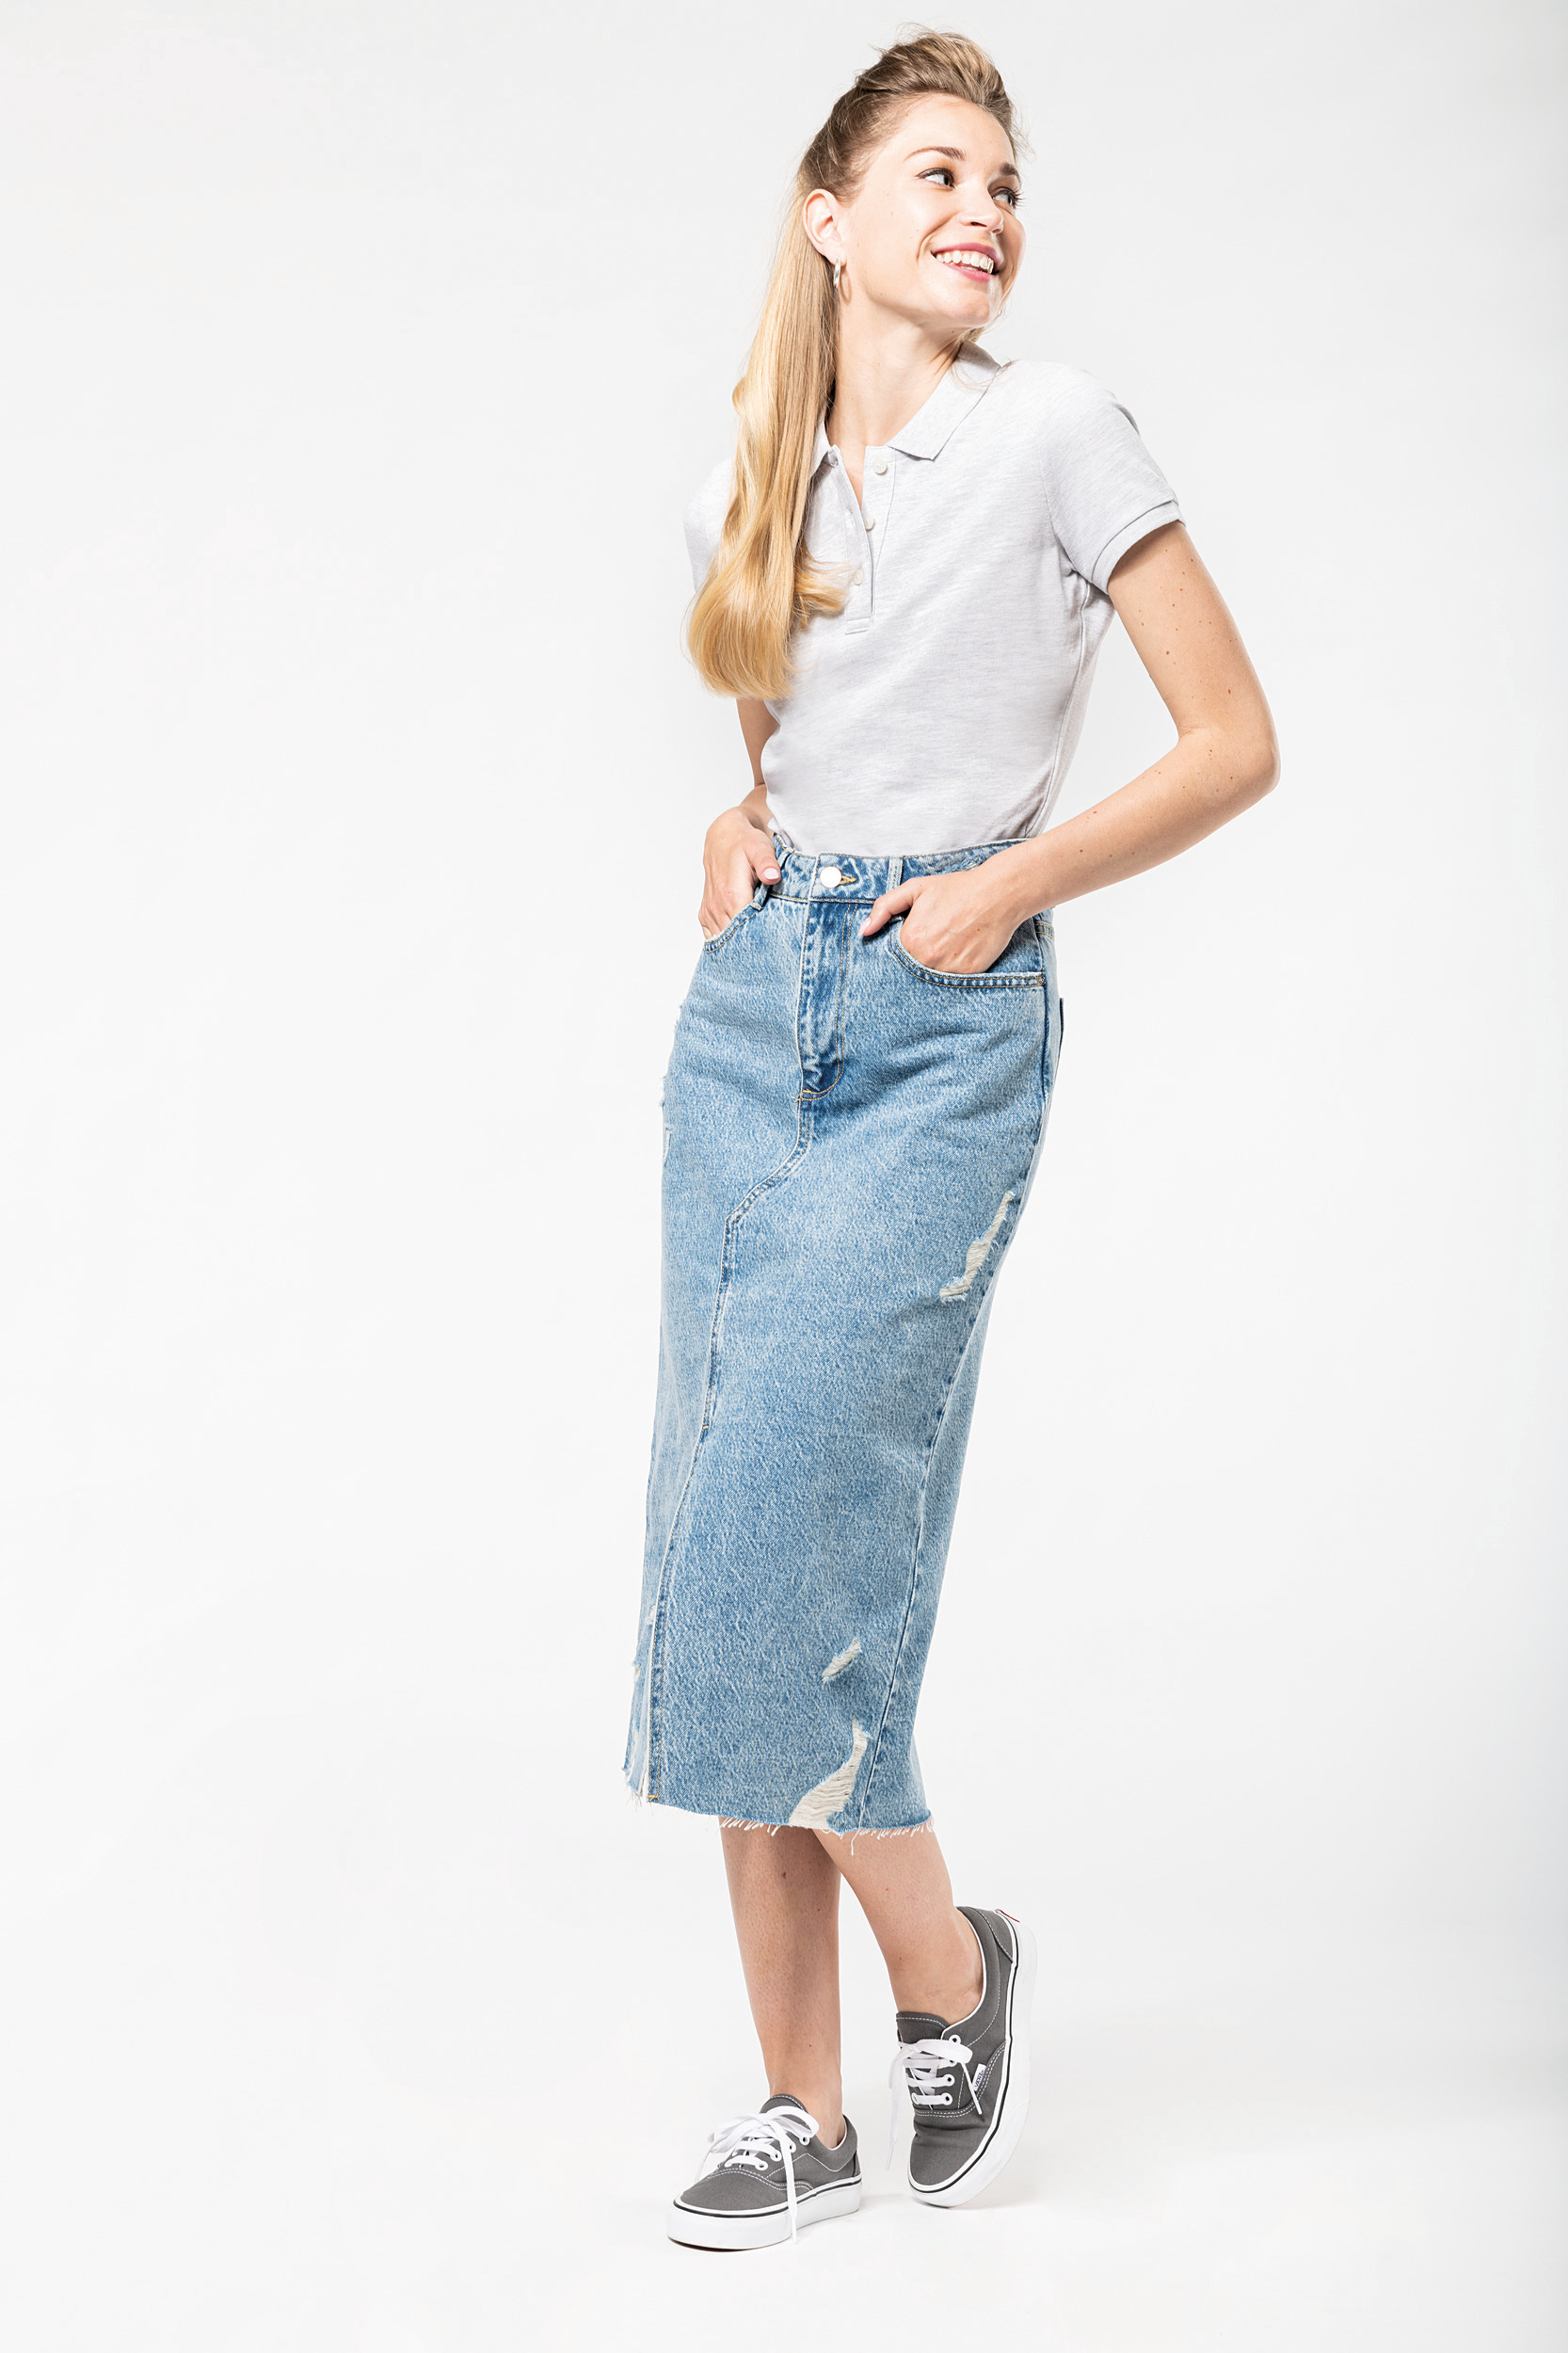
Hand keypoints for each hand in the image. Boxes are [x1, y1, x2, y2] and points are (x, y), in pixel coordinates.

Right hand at [700, 806, 779, 937]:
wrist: (724, 837)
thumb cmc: (745, 843)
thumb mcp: (760, 848)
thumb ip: (767, 863)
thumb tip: (773, 877)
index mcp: (732, 895)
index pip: (746, 931)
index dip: (761, 939)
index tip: (774, 941)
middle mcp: (717, 907)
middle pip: (735, 939)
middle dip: (751, 944)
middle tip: (770, 947)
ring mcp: (710, 911)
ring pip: (723, 940)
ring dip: (738, 942)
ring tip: (756, 944)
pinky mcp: (705, 913)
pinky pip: (713, 935)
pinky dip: (725, 939)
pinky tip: (738, 938)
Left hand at [859, 859, 1028, 974]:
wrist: (997, 893)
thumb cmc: (956, 889)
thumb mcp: (915, 889)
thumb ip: (884, 908)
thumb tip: (864, 931)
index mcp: (910, 939)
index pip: (893, 958)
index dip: (900, 952)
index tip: (910, 945)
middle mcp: (927, 959)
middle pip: (910, 971)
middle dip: (915, 962)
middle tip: (931, 945)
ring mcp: (948, 969)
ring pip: (931, 979)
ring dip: (932, 970)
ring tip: (946, 947)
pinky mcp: (969, 974)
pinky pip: (953, 981)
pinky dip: (952, 973)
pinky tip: (959, 954)